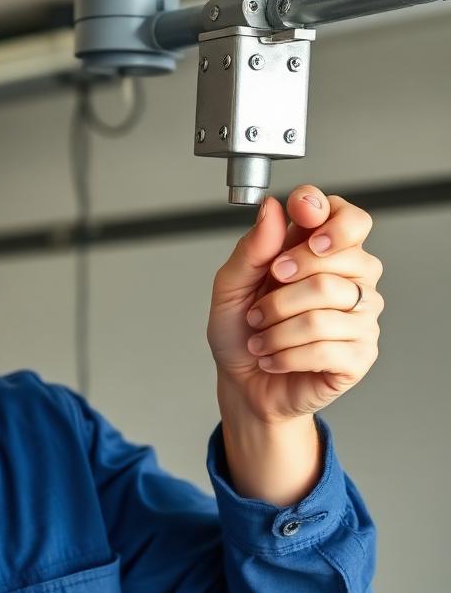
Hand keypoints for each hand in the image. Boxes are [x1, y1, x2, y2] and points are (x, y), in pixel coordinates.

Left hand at [207, 185, 383, 423]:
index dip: (328, 214)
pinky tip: (273, 359)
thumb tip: (271, 208)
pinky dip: (283, 355)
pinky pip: (324, 346)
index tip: (300, 216)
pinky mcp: (360, 355)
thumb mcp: (230, 287)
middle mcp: (352, 280)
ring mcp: (361, 318)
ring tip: (260, 339)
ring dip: (274, 328)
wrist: (242, 384)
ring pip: (323, 307)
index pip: (349, 218)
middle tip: (257, 308)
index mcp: (324, 254)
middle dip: (281, 288)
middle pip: (337, 260)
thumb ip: (252, 249)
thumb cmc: (241, 332)